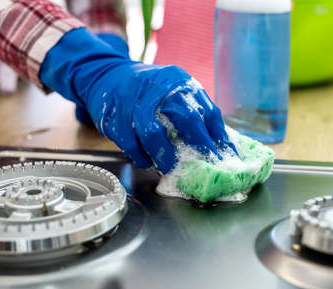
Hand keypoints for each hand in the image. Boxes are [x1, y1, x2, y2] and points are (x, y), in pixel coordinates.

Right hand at [40, 29, 234, 173]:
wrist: (107, 75)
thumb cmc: (146, 90)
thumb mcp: (171, 89)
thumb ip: (191, 110)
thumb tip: (214, 144)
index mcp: (180, 81)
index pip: (207, 110)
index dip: (219, 136)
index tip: (226, 156)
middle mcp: (160, 88)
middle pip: (186, 119)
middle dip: (199, 147)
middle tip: (205, 166)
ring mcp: (136, 101)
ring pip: (154, 133)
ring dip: (166, 156)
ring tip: (171, 169)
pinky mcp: (116, 116)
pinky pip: (131, 144)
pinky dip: (141, 158)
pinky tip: (147, 162)